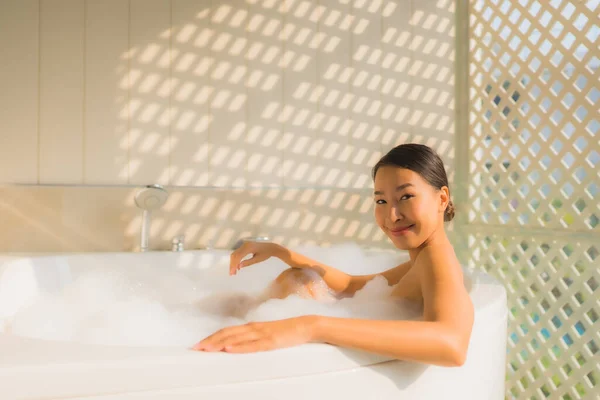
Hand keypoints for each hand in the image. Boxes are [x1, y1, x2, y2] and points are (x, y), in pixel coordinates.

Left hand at [191, 316, 316, 352]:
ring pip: (236, 338)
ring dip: (219, 343)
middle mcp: (253, 328)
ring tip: (206, 348)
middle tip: (195, 348)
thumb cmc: (286, 331)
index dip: (211, 337)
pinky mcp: (270, 341)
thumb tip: (237, 345)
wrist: (305, 325)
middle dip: (210, 341)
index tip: (199, 345)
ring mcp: (261, 334)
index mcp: (251, 327)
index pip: (227, 331)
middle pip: (227, 333)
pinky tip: (229, 348)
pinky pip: (252, 345)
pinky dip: (239, 346)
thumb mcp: (266, 334)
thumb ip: (253, 338)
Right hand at [229, 241, 282, 275]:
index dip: (234, 264)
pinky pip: (238, 253)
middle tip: (232, 274)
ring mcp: (244, 245)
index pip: (238, 256)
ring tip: (234, 272)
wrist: (271, 247)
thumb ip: (248, 262)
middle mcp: (245, 245)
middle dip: (232, 265)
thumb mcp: (258, 259)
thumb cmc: (266, 253)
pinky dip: (236, 260)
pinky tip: (237, 267)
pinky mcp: (245, 246)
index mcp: (248, 247)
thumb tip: (239, 266)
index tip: (232, 272)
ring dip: (233, 263)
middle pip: (234, 255)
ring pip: (235, 254)